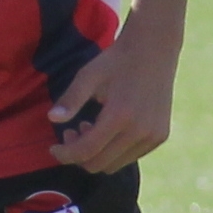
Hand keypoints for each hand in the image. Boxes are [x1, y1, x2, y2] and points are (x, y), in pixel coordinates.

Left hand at [47, 35, 174, 170]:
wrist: (155, 48)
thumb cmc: (117, 60)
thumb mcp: (89, 75)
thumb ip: (71, 99)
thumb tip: (52, 119)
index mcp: (120, 116)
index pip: (86, 151)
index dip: (65, 154)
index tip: (53, 148)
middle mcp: (140, 131)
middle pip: (100, 164)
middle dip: (79, 155)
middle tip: (70, 133)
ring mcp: (153, 136)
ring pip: (116, 164)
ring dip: (97, 154)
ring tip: (90, 128)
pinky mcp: (160, 136)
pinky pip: (131, 156)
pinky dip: (115, 150)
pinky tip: (109, 129)